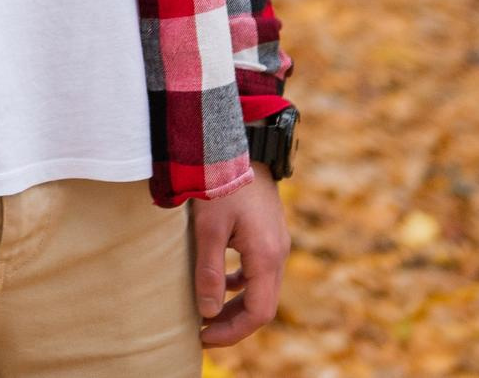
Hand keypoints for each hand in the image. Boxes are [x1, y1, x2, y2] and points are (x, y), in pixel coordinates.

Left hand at [190, 172, 287, 346]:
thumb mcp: (209, 227)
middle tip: (200, 331)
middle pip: (262, 305)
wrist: (243, 144)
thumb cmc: (222, 182)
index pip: (259, 313)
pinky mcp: (268, 233)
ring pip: (261, 289)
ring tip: (206, 314)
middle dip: (232, 323)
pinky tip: (219, 284)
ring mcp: (276, 242)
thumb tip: (207, 312)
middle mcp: (278, 252)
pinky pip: (258, 271)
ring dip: (236, 306)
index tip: (203, 336)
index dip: (232, 332)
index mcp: (266, 255)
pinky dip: (240, 285)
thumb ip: (209, 271)